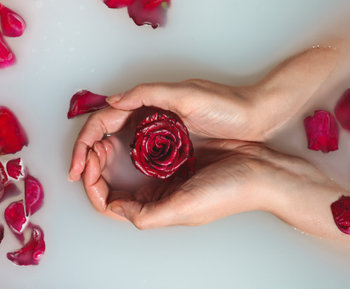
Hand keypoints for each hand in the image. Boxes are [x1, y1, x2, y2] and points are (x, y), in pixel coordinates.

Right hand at [69, 47, 338, 181]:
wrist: (257, 117)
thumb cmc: (227, 105)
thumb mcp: (189, 96)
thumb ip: (149, 94)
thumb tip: (112, 101)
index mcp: (148, 103)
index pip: (103, 122)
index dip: (84, 144)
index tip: (76, 169)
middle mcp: (149, 118)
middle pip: (107, 137)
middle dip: (90, 158)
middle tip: (83, 181)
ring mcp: (160, 134)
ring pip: (121, 149)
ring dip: (105, 165)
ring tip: (98, 185)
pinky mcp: (172, 147)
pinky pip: (141, 158)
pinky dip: (126, 169)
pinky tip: (123, 182)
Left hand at [83, 138, 342, 231]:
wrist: (260, 170)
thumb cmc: (227, 192)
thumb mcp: (184, 209)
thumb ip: (147, 215)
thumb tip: (114, 206)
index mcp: (156, 209)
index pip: (110, 204)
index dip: (93, 187)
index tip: (89, 166)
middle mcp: (157, 194)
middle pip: (114, 185)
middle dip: (98, 167)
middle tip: (95, 148)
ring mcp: (166, 174)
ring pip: (126, 167)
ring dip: (111, 154)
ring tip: (105, 139)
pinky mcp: (176, 156)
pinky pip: (144, 150)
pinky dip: (130, 142)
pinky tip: (126, 132)